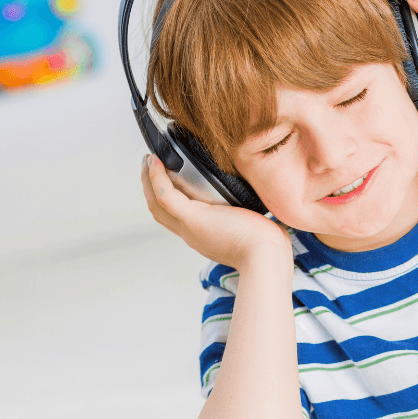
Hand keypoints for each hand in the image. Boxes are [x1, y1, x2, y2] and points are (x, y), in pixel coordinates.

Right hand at [141, 154, 291, 268]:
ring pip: (157, 203)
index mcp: (204, 236)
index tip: (166, 177)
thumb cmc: (268, 247)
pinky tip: (155, 162)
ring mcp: (190, 227)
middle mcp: (192, 234)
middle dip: (151, 187)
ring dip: (149, 180)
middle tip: (149, 165)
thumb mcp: (251, 227)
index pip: (176, 217)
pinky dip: (157, 178)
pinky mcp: (194, 219)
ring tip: (149, 160)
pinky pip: (165, 196)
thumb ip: (247, 215)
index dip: (167, 197)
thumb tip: (257, 198)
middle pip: (160, 211)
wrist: (268, 258)